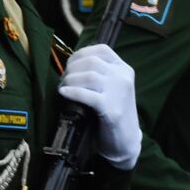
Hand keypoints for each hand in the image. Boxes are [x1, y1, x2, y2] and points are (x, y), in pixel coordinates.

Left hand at [57, 44, 141, 170]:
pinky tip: (64, 93)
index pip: (101, 50)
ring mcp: (119, 93)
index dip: (80, 54)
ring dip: (70, 80)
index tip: (70, 65)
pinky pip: (87, 94)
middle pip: (92, 61)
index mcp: (125, 70)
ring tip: (64, 88)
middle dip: (72, 68)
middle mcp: (124, 78)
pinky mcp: (111, 109)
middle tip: (64, 80)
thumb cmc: (113, 112)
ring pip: (89, 75)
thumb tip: (72, 64)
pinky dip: (72, 92)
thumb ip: (100, 74)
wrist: (125, 140)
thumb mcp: (113, 88)